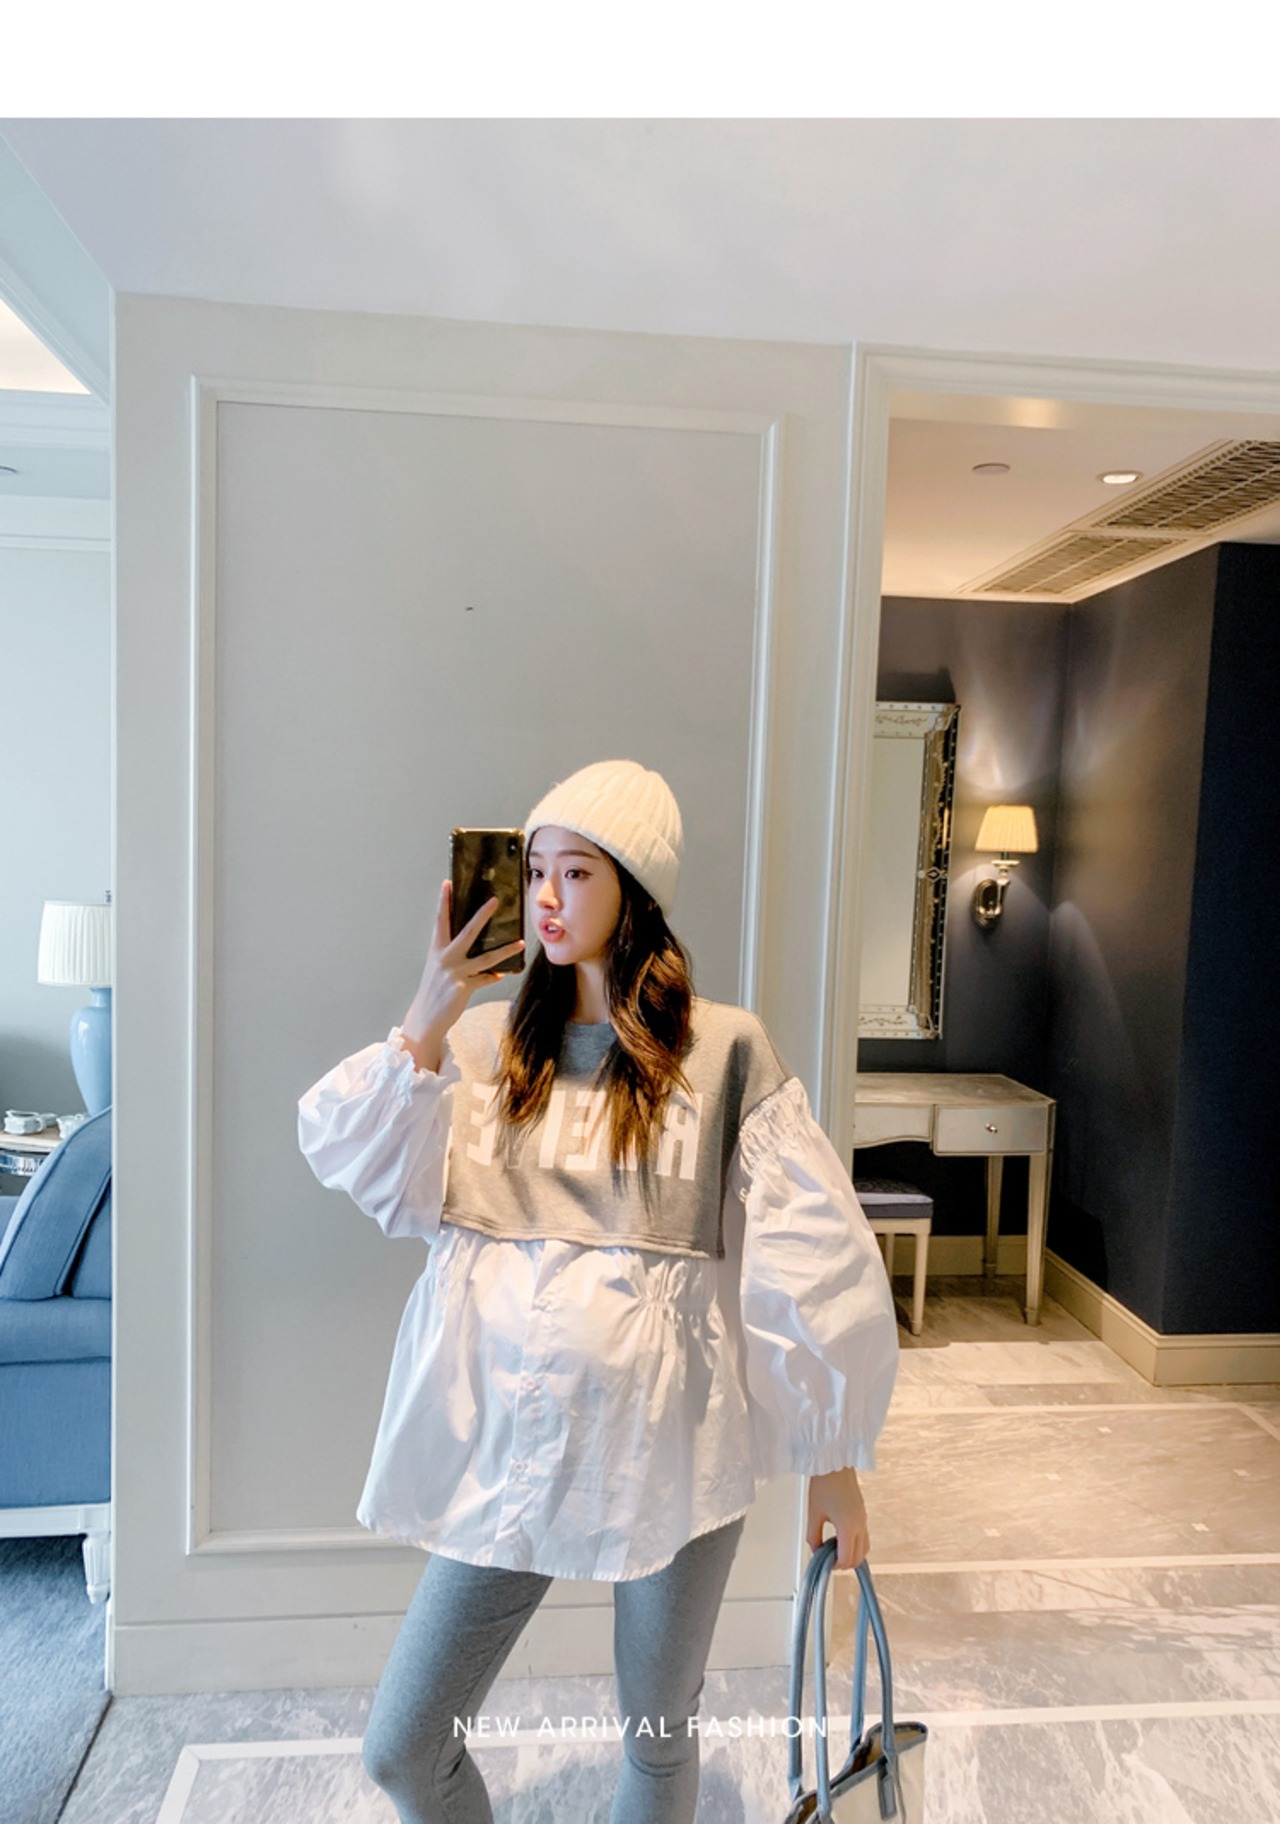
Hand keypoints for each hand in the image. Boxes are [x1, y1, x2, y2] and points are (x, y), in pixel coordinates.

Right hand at [401, 879, 524, 1067]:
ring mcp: (455, 973)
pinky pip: (486, 978)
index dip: (444, 901)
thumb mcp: (437, 966)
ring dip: (505, 950)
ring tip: (520, 942)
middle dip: (482, 915)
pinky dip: (495, 975)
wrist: (426, 1017)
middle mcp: (445, 958)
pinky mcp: (464, 988)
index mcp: (436, 949)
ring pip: (486, 957)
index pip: (441, 920)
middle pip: (467, 931)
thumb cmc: (434, 989)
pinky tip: (503, 973)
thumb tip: (473, 938)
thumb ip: (451, 952)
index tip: (448, 883)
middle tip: (495, 901)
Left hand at [805, 1466, 868, 1570]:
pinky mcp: (862, 1513)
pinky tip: (839, 1537)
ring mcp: (863, 1519)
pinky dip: (854, 1543)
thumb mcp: (814, 1514)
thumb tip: (816, 1551)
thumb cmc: (824, 1485)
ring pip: (864, 1548)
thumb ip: (813, 1537)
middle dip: (844, 1562)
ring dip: (851, 1554)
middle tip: (828, 1559)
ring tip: (834, 1548)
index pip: (847, 1559)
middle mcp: (860, 1525)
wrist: (835, 1462)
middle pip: (858, 1557)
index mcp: (848, 1527)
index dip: (835, 1566)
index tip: (824, 1562)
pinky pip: (863, 1536)